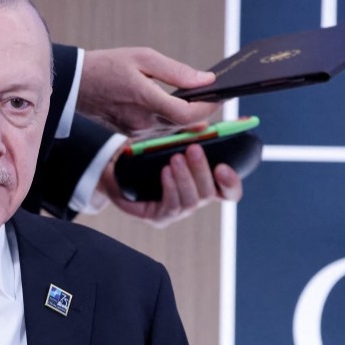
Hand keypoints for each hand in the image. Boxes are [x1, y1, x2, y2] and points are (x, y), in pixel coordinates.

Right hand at [79, 47, 219, 138]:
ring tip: (201, 99)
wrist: (74, 84)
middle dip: (203, 111)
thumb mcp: (143, 57)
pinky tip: (178, 107)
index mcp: (145, 100)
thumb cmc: (107, 65)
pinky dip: (173, 120)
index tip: (220, 95)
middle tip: (217, 95)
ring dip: (189, 117)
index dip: (209, 108)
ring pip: (174, 129)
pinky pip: (160, 130)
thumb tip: (206, 80)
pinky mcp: (131, 133)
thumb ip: (177, 71)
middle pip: (185, 124)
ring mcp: (136, 131)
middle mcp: (142, 122)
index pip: (188, 115)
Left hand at [99, 142, 242, 228]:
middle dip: (202, 170)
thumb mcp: (166, 141)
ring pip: (191, 201)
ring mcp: (176, 211)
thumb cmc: (145, 155)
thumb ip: (186, 135)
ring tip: (175, 159)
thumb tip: (203, 127)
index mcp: (202, 184)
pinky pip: (170, 207)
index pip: (228, 191)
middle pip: (209, 193)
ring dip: (185, 178)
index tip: (224, 166)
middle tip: (193, 150)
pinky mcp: (158, 218)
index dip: (231, 182)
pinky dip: (170, 188)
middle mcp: (193, 200)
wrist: (113, 169)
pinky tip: (165, 172)